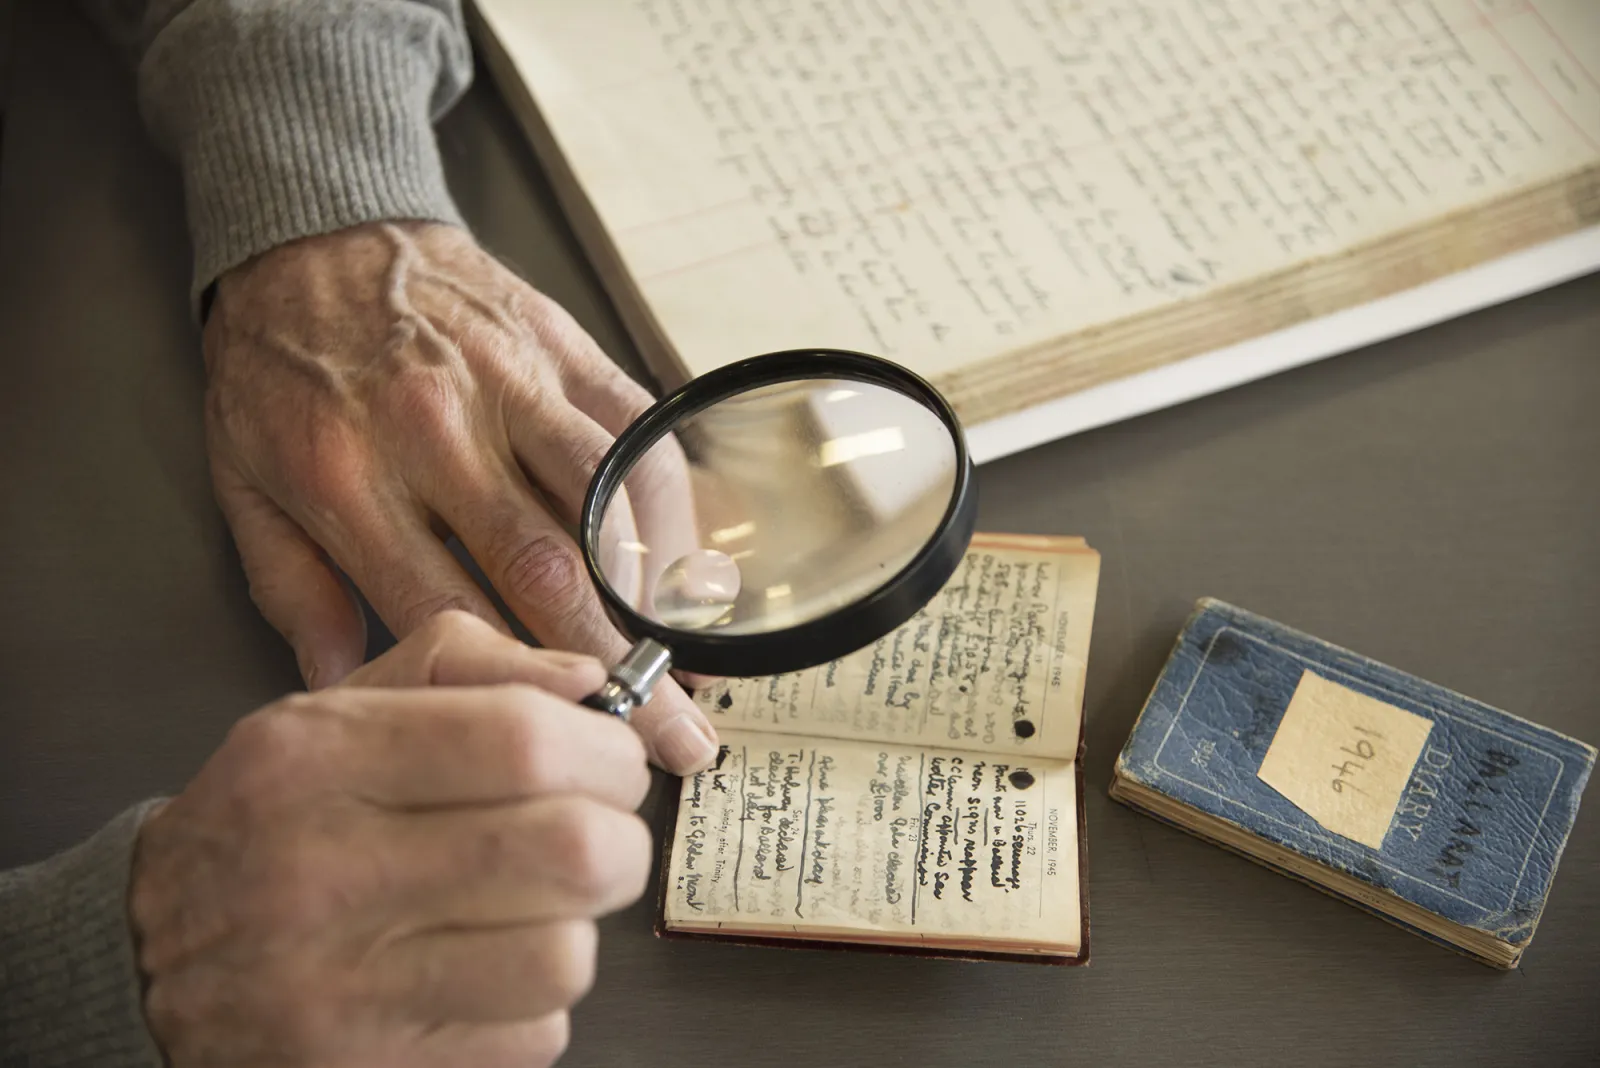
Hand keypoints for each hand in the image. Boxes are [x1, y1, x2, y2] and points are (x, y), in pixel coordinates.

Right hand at [131, 613, 649, 1066]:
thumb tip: (593, 684)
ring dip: (574, 928)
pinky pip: (533, 1035)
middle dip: (619, 839)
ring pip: (564, 956)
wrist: (146, 959)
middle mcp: (322, 871)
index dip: (607, 750)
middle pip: (570, 850)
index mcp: (318, 759)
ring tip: (532, 909)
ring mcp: (342, 987)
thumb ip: (466, 669)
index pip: (524, 737)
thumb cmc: (271, 823)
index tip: (614, 762)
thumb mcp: (336, 711)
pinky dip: (532, 1003)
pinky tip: (480, 971)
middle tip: (599, 835)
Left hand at [203, 220, 716, 772]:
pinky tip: (689, 558)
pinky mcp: (558, 343)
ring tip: (695, 664)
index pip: (448, 611)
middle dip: (618, 666)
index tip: (571, 746)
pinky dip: (671, 499)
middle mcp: (438, 434)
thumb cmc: (278, 367)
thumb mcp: (243, 483)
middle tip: (671, 739)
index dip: (519, 691)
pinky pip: (634, 425)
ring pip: (604, 497)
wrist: (312, 227)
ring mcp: (508, 382)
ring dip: (658, 590)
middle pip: (546, 570)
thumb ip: (293, 589)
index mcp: (349, 481)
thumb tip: (346, 686)